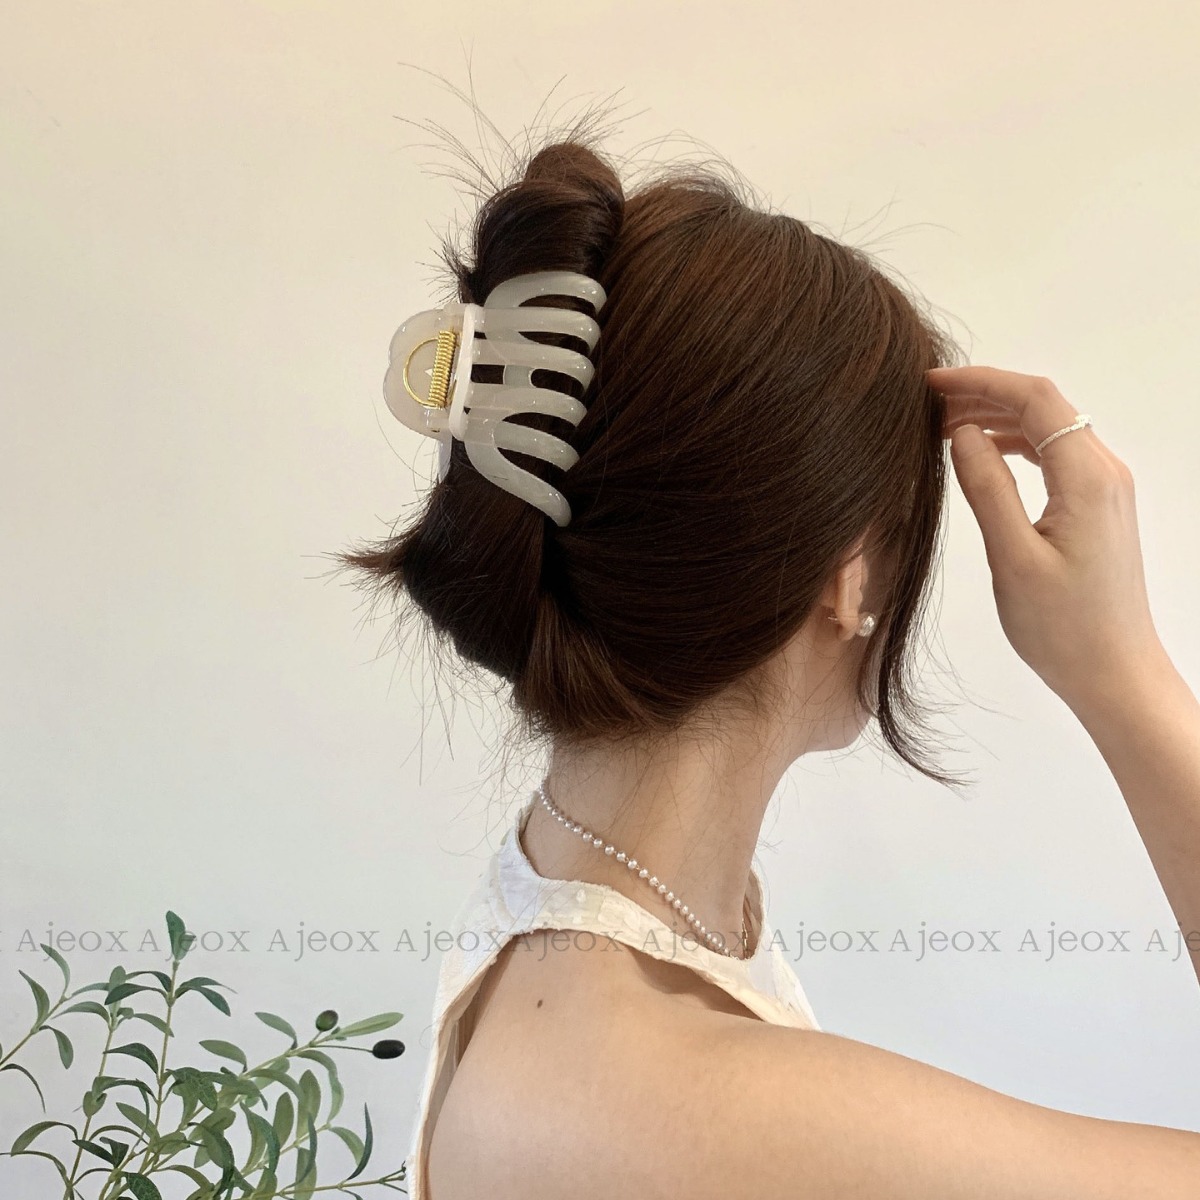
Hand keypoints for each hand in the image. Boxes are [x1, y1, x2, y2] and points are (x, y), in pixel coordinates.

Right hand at [928, 365, 1164, 711]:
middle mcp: (1104, 472)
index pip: (1035, 399)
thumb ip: (987, 488)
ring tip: (945, 427)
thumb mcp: (1012, 558)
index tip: (929, 383)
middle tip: (927, 405)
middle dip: (986, 394)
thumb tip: (964, 432)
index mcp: (1087, 478)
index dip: (980, 381)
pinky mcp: (1099, 508)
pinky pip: (1057, 455)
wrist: (1115, 672)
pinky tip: (984, 454)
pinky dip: (1017, 443)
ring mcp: (1106, 489)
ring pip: (1050, 428)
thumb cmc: (1062, 627)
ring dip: (1000, 418)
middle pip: (1045, 406)